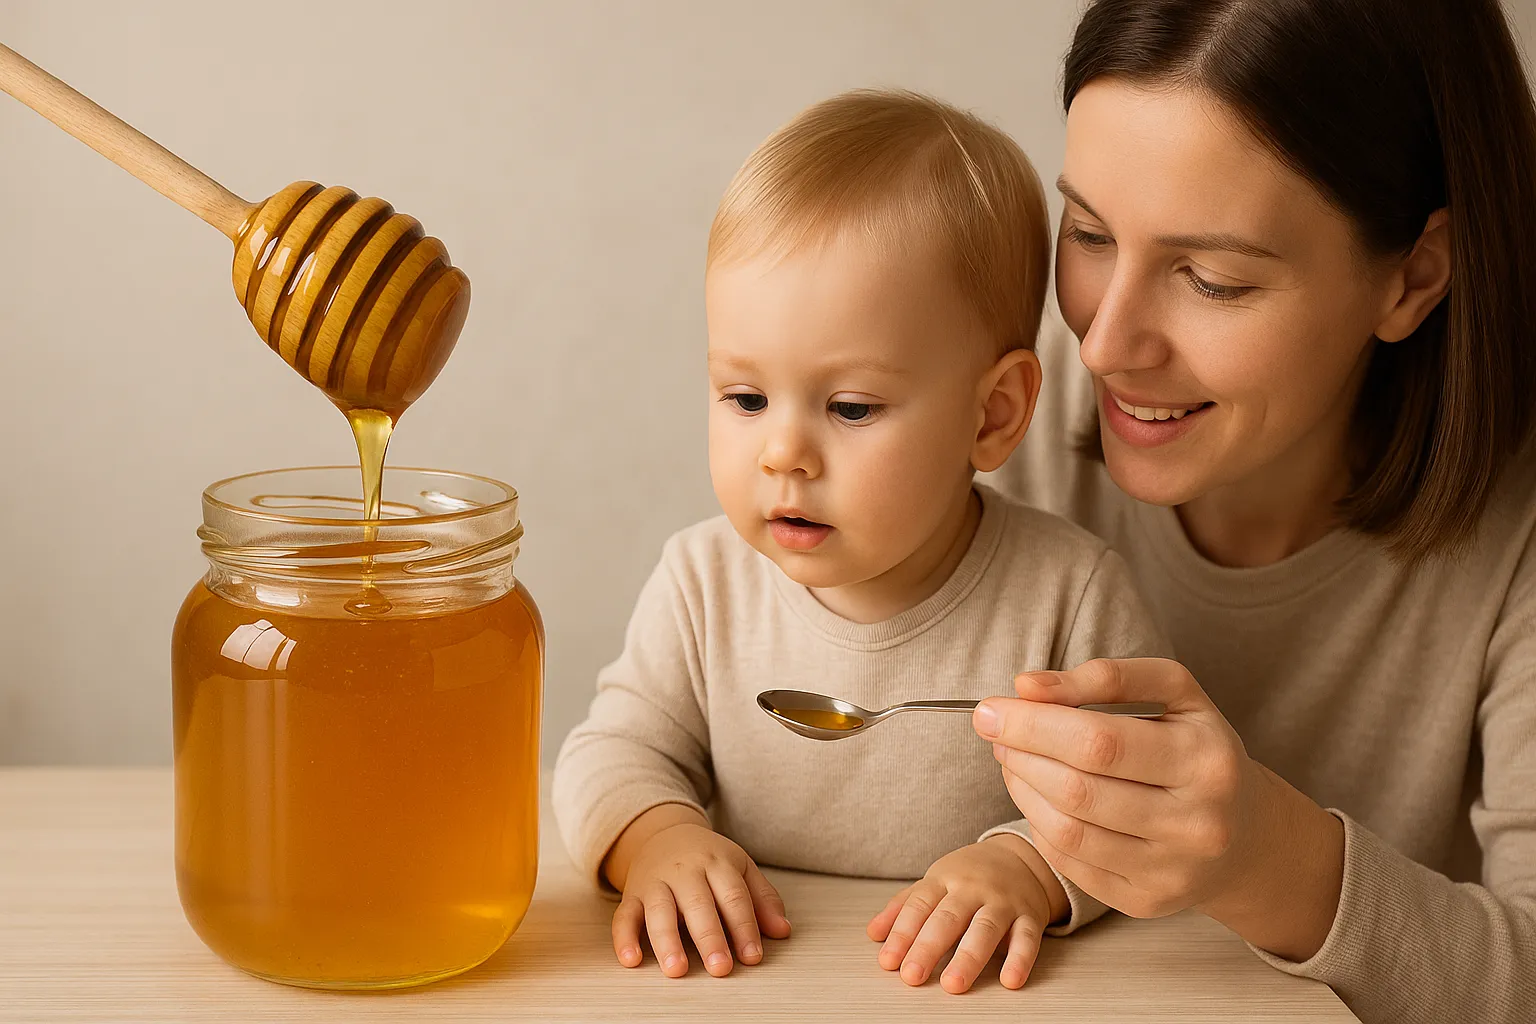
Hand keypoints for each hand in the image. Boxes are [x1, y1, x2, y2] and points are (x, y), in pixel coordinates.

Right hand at [607, 808, 790, 977]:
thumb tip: (782, 931)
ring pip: (659, 910)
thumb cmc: (707, 858)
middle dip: (710, 937)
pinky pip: (624, 916)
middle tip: (721, 968)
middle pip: (698, 904)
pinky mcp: (632, 894)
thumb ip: (762, 899)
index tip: (753, 956)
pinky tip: (631, 959)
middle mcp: (685, 871)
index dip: (745, 927)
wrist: (663, 833)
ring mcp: (656, 881)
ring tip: (677, 968)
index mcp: (717, 862)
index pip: (733, 896)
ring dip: (667, 940)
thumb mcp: (739, 868)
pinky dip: (624, 938)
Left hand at [866, 835, 1061, 993]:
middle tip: (912, 976)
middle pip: (948, 919)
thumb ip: (903, 907)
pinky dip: (1020, 959)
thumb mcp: (934, 882)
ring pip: (985, 930)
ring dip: (968, 958)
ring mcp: (1003, 902)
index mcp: (944, 879)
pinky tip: (1009, 980)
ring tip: (953, 984)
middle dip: (928, 948)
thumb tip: (873, 933)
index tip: (888, 961)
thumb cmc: (970, 875)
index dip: (902, 934)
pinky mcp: (1030, 916)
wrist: (1021, 857)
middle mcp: (973, 889)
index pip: (919, 906)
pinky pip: (1027, 939)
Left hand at [972, 658, 1342, 960]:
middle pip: (1077, 789)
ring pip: (1067, 831)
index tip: (992, 708)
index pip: (1099, 743)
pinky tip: (1035, 794)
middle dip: (1021, 753)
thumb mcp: (1176, 694)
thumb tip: (1026, 686)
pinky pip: (1070, 862)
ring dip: (1022, 787)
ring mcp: (1171, 871)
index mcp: (1206, 762)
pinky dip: (1038, 823)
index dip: (1034, 724)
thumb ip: (1106, 678)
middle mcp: (1196, 824)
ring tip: (1012, 757)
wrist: (1246, 832)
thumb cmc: (1198, 749)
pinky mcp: (1147, 902)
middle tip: (996, 730)